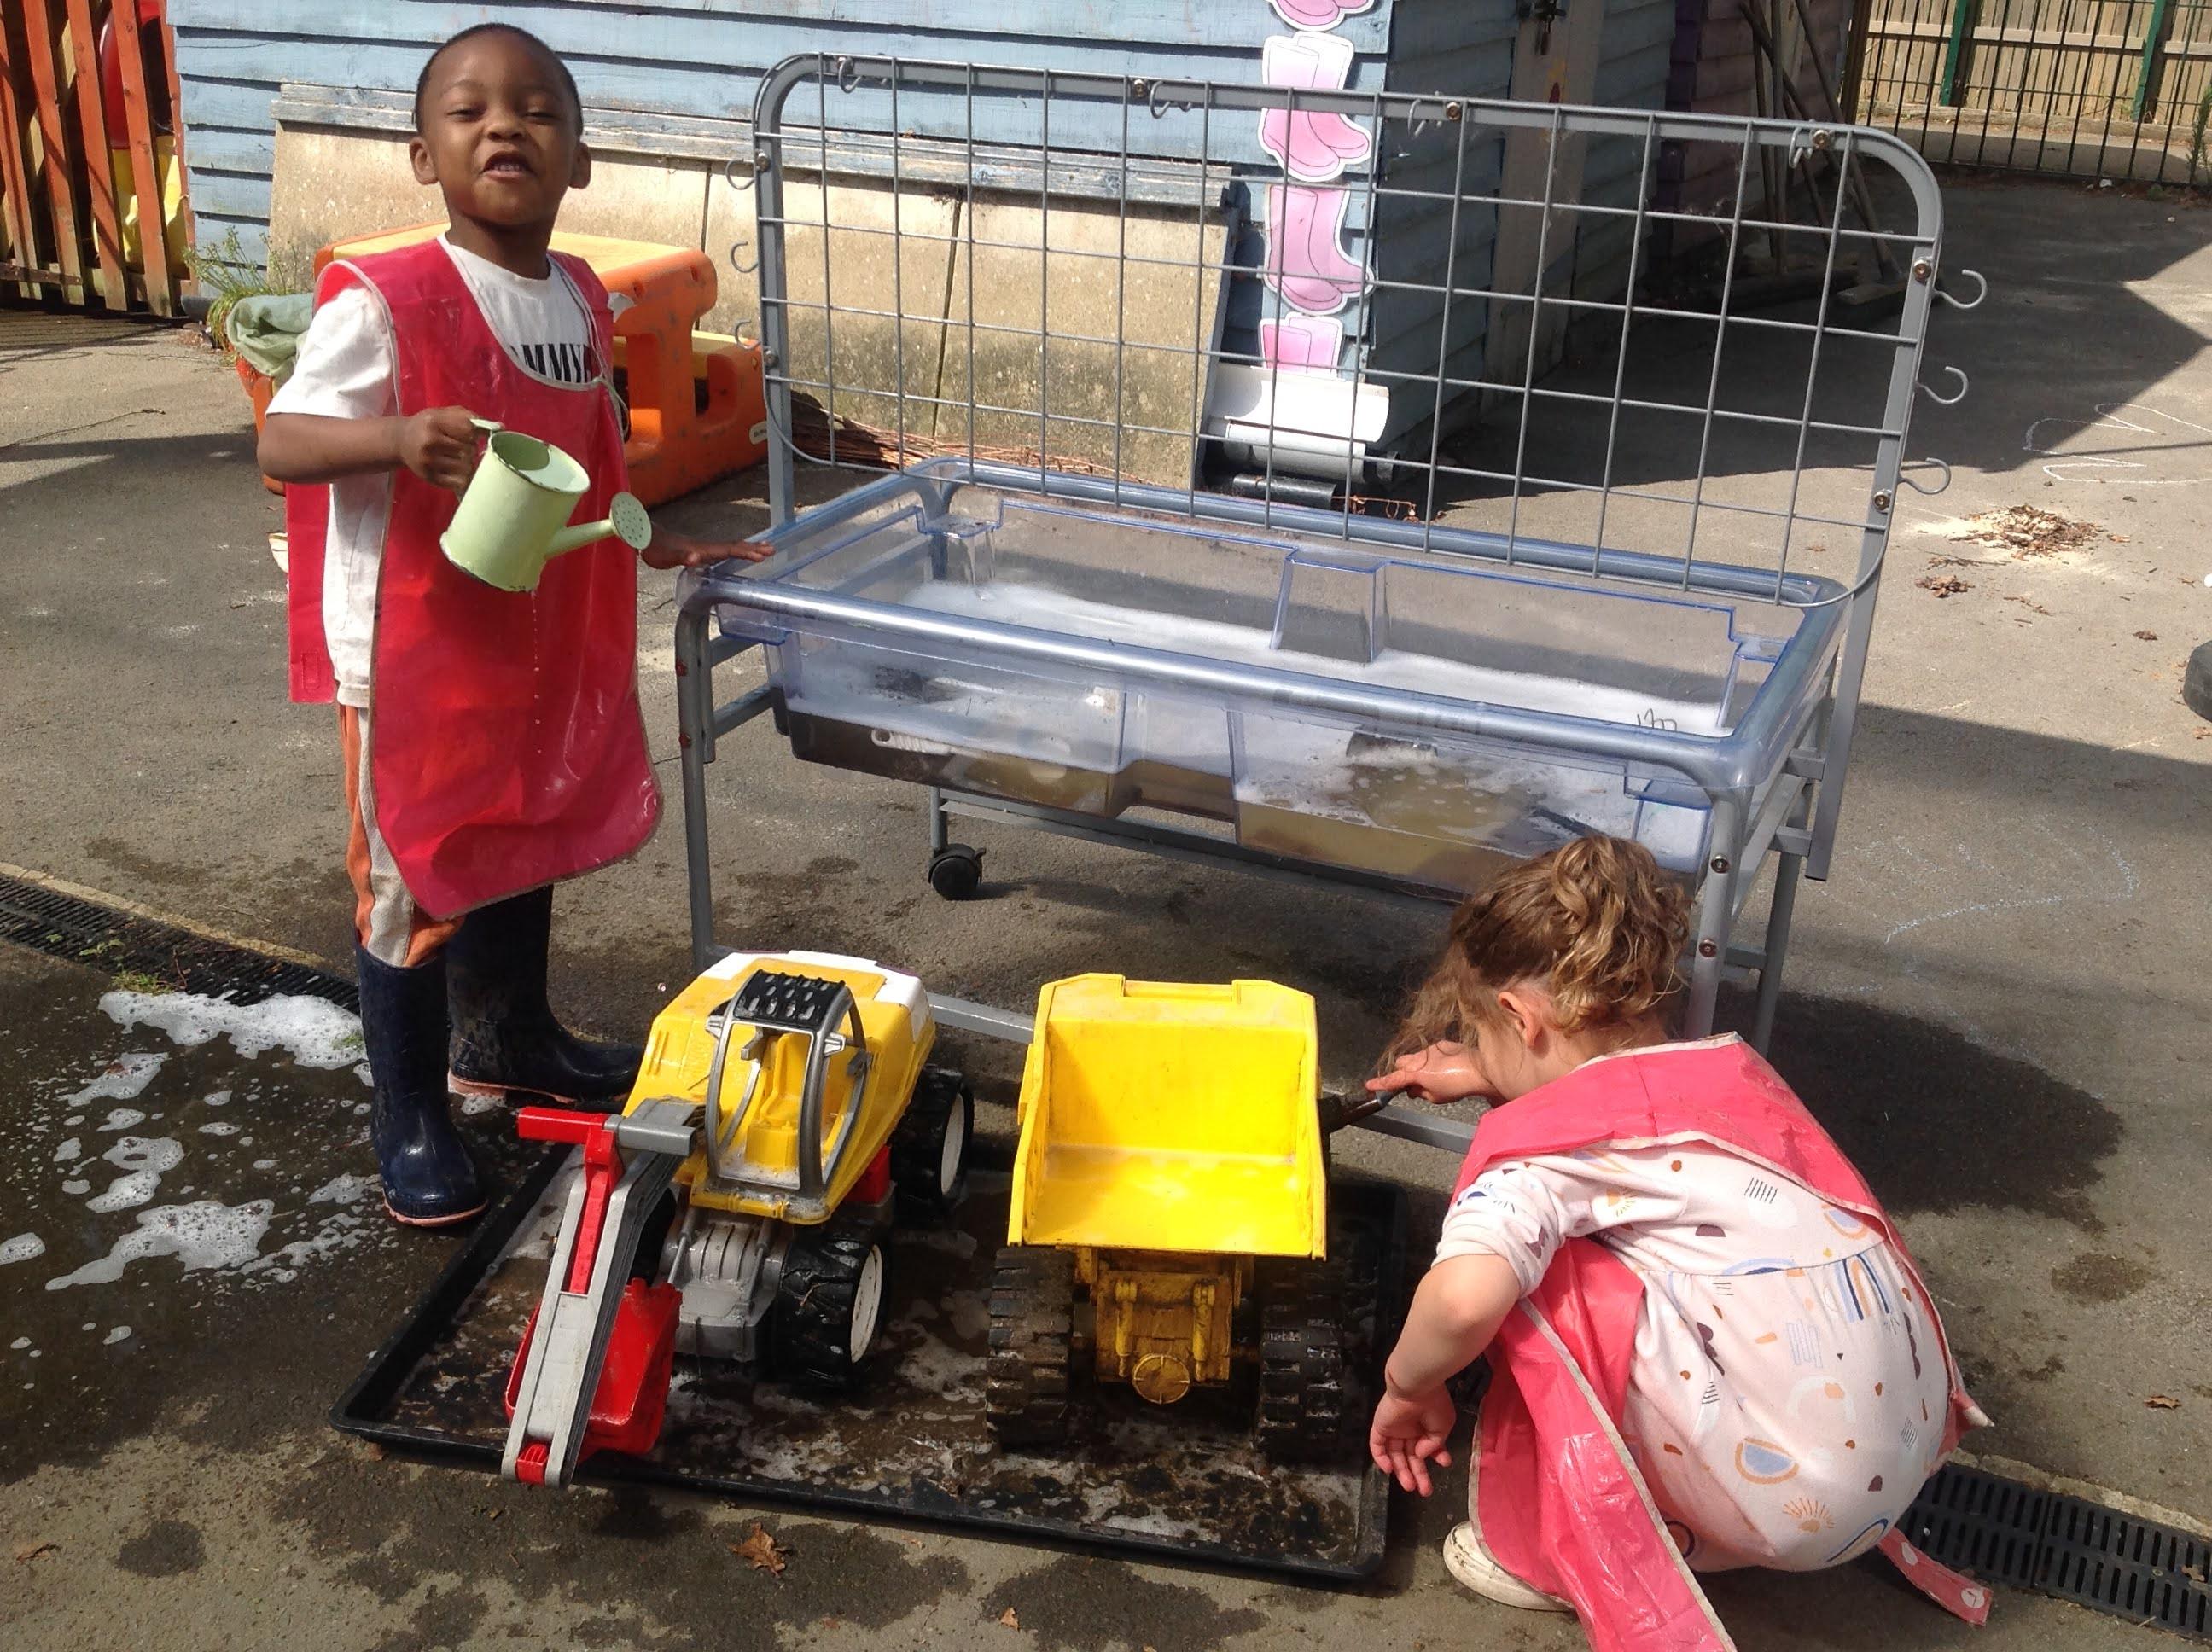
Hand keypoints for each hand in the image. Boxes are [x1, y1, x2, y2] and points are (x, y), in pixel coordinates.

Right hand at [398, 406, 485, 491]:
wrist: (400, 441)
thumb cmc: (429, 425)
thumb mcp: (444, 414)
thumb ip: (469, 417)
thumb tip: (500, 427)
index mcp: (434, 422)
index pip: (469, 431)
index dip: (475, 435)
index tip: (471, 436)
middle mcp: (429, 441)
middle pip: (469, 450)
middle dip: (471, 450)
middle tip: (463, 448)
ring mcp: (428, 461)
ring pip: (466, 467)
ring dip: (468, 464)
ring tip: (459, 459)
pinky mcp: (429, 477)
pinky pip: (459, 482)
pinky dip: (464, 477)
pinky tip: (458, 471)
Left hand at [640, 528, 773, 570]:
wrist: (645, 538)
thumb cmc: (655, 549)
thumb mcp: (666, 556)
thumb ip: (681, 556)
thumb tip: (695, 558)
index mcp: (702, 549)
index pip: (727, 550)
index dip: (744, 552)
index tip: (761, 554)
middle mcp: (705, 547)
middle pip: (733, 547)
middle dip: (753, 548)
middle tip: (772, 549)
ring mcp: (703, 549)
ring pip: (730, 548)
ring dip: (748, 548)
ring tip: (765, 549)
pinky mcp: (699, 552)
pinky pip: (723, 552)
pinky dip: (735, 552)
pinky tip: (739, 554)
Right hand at [1368, 1041, 1494, 1104]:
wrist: (1481, 1070)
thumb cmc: (1459, 1085)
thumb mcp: (1436, 1097)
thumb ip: (1419, 1093)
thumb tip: (1413, 1089)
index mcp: (1416, 1073)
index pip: (1393, 1079)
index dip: (1380, 1083)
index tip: (1370, 1085)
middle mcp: (1420, 1058)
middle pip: (1401, 1063)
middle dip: (1403, 1072)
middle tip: (1413, 1085)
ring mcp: (1431, 1049)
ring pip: (1415, 1057)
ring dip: (1418, 1066)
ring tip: (1434, 1077)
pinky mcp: (1442, 1044)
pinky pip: (1430, 1051)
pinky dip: (1432, 1060)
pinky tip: (1445, 1068)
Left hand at [1369, 1383, 1456, 1495]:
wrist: (1415, 1387)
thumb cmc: (1433, 1405)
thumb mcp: (1443, 1427)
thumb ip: (1434, 1444)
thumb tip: (1421, 1454)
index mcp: (1425, 1426)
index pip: (1428, 1447)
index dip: (1436, 1457)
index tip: (1444, 1463)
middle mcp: (1409, 1429)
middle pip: (1411, 1456)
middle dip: (1418, 1473)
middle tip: (1425, 1491)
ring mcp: (1394, 1429)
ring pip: (1395, 1455)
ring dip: (1402, 1471)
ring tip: (1410, 1487)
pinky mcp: (1380, 1427)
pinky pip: (1377, 1446)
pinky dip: (1381, 1459)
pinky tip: (1390, 1470)